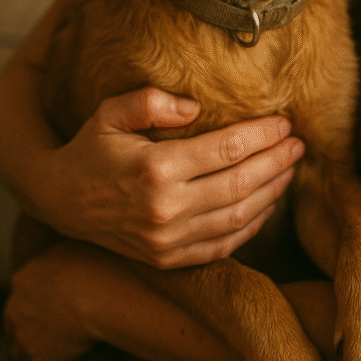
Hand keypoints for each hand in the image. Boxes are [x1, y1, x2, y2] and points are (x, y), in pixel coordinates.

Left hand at [4, 242, 97, 360]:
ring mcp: (26, 338)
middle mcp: (16, 308)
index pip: (20, 292)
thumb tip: (60, 262)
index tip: (52, 300)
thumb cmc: (93, 263)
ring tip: (54, 349)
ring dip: (33, 351)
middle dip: (29, 326)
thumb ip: (55, 259)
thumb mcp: (69, 247)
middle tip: (52, 325)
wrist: (98, 293)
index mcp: (23, 278)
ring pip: (19, 352)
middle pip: (13, 324)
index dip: (36, 298)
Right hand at [38, 87, 303, 266]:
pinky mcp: (169, 260)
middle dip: (277, 162)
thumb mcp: (112, 111)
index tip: (284, 122)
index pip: (227, 150)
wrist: (61, 200)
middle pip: (240, 184)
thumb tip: (196, 106)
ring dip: (272, 192)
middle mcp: (165, 210)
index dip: (262, 135)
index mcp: (155, 169)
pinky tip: (268, 203)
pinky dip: (252, 225)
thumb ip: (152, 101)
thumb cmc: (93, 147)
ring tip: (291, 168)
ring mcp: (168, 241)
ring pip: (238, 217)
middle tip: (299, 143)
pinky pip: (224, 245)